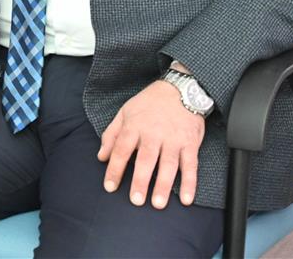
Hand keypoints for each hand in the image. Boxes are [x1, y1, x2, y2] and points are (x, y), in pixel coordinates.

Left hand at [97, 80, 205, 208]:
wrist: (180, 89)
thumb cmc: (149, 103)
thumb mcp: (125, 112)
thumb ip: (111, 135)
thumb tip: (101, 157)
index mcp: (134, 126)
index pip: (121, 150)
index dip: (114, 169)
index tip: (110, 187)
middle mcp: (153, 133)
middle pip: (145, 159)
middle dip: (140, 181)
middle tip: (136, 200)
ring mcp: (173, 139)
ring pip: (168, 165)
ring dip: (163, 185)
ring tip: (158, 204)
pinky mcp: (190, 143)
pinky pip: (190, 165)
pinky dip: (189, 182)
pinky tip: (186, 199)